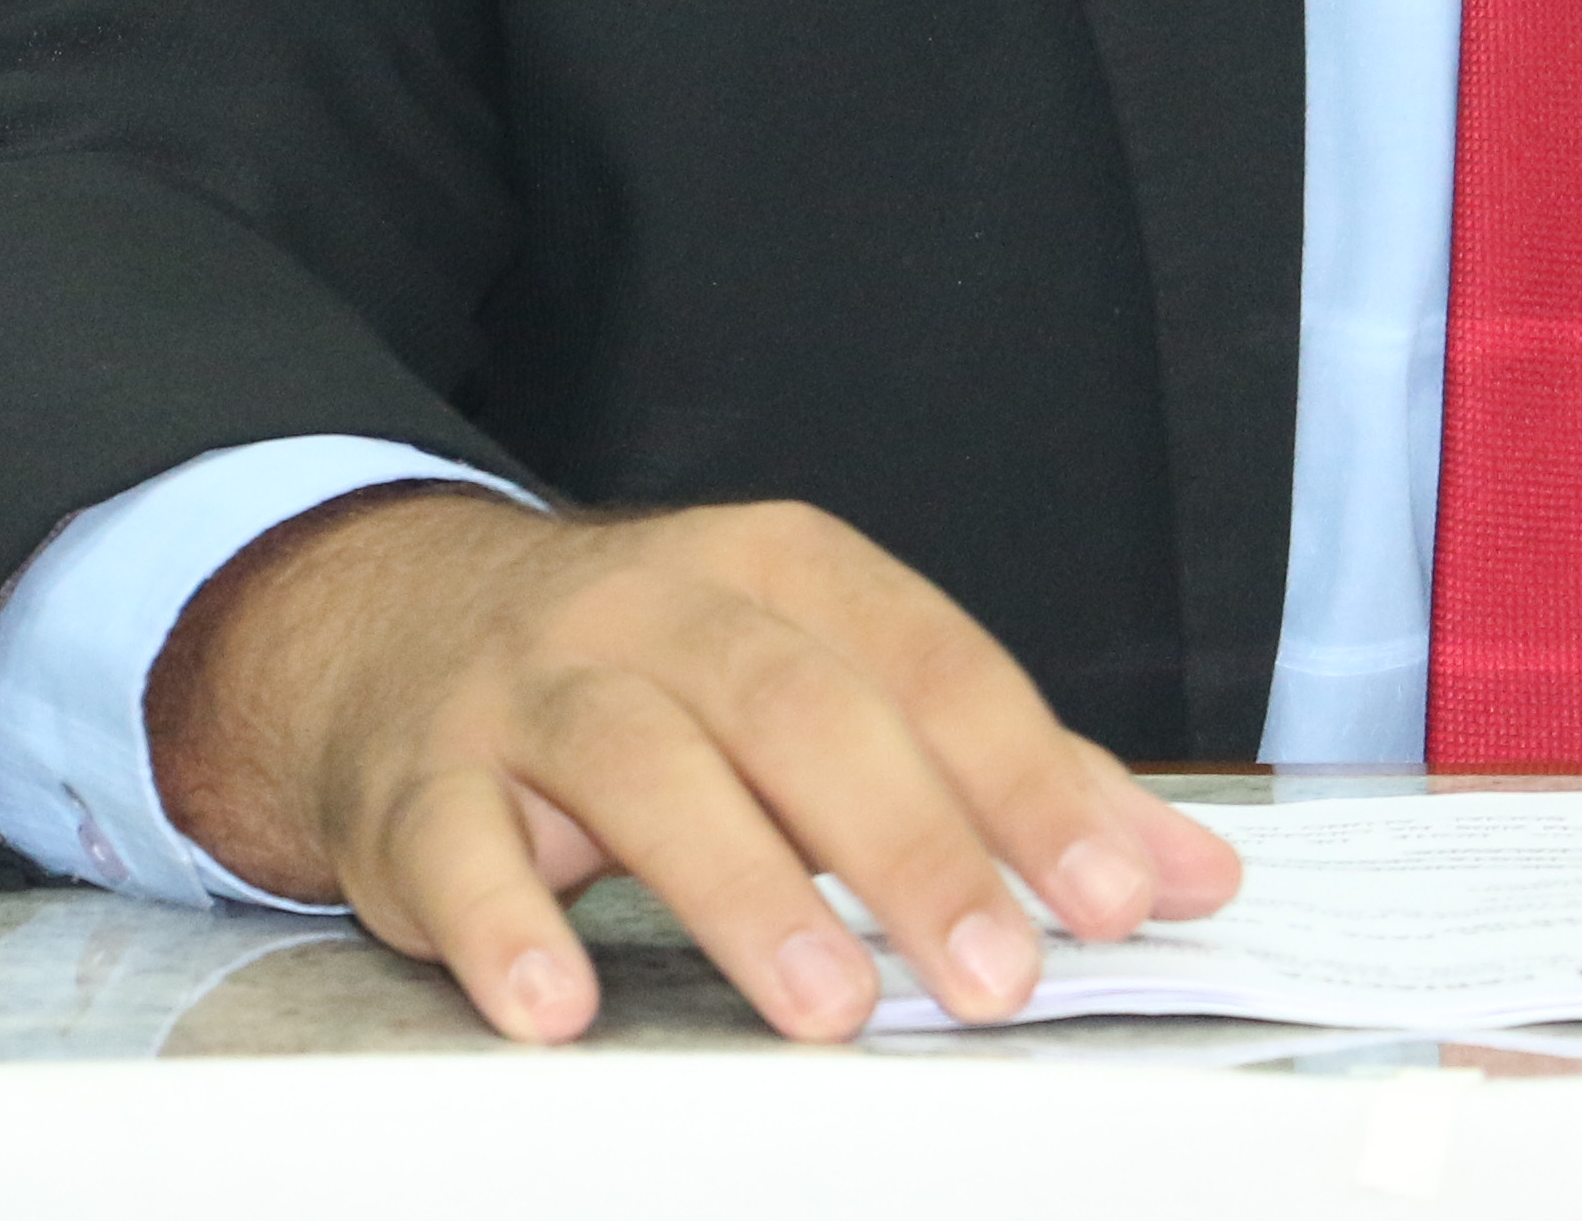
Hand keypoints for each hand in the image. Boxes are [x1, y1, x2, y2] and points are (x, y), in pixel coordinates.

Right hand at [146, 487, 1242, 1044]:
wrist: (391, 624)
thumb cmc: (659, 671)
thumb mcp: (829, 680)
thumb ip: (1002, 777)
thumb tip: (1191, 874)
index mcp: (781, 572)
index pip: (931, 665)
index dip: (1028, 782)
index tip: (1118, 898)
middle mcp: (657, 608)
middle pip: (798, 708)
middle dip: (906, 845)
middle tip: (992, 976)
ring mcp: (530, 689)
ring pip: (640, 765)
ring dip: (740, 890)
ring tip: (826, 1009)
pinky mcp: (420, 783)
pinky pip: (456, 847)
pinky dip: (505, 926)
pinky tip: (560, 1007)